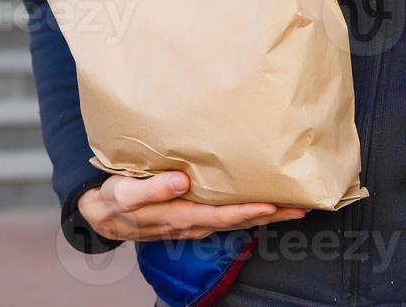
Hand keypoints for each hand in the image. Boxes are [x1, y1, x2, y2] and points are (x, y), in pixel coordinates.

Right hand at [78, 171, 308, 241]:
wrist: (102, 215)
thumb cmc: (114, 200)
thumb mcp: (123, 192)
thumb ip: (150, 189)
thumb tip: (180, 181)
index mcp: (178, 216)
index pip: (219, 215)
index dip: (246, 211)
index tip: (272, 205)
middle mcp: (192, 223)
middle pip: (238, 222)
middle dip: (271, 216)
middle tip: (302, 207)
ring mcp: (195, 223)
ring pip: (237, 221)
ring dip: (267, 216)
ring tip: (296, 206)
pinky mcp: (195, 216)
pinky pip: (228, 217)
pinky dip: (251, 213)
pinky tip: (268, 205)